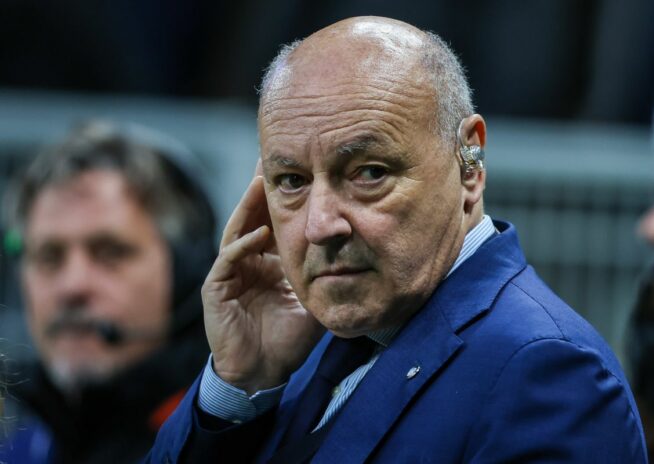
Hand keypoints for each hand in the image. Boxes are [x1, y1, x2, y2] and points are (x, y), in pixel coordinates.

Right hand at [202, 175, 324, 393]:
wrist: (264, 372)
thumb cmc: (288, 338)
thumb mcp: (315, 300)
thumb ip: (329, 276)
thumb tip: (358, 255)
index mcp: (267, 262)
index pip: (273, 223)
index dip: (283, 200)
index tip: (298, 173)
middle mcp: (247, 262)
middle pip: (252, 218)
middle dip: (261, 191)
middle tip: (271, 161)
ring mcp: (230, 274)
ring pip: (238, 231)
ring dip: (249, 207)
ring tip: (262, 182)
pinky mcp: (216, 289)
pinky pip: (229, 260)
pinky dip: (244, 245)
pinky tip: (259, 231)